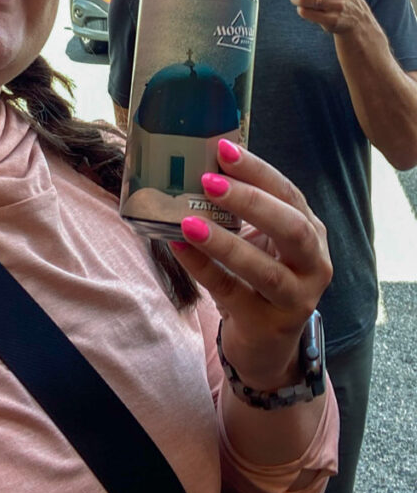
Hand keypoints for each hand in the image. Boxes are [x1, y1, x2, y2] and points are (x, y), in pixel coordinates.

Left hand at [170, 140, 331, 390]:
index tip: (224, 147)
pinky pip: (232, 293)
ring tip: (189, 221)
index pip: (288, 193)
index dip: (257, 170)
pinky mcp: (268, 325)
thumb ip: (245, 209)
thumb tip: (203, 164)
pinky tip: (179, 247)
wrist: (267, 344)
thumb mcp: (262, 241)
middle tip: (208, 181)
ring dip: (225, 243)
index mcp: (311, 232)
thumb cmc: (259, 278)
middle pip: (292, 228)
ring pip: (265, 270)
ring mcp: (295, 299)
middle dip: (250, 201)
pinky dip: (203, 268)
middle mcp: (314, 264)